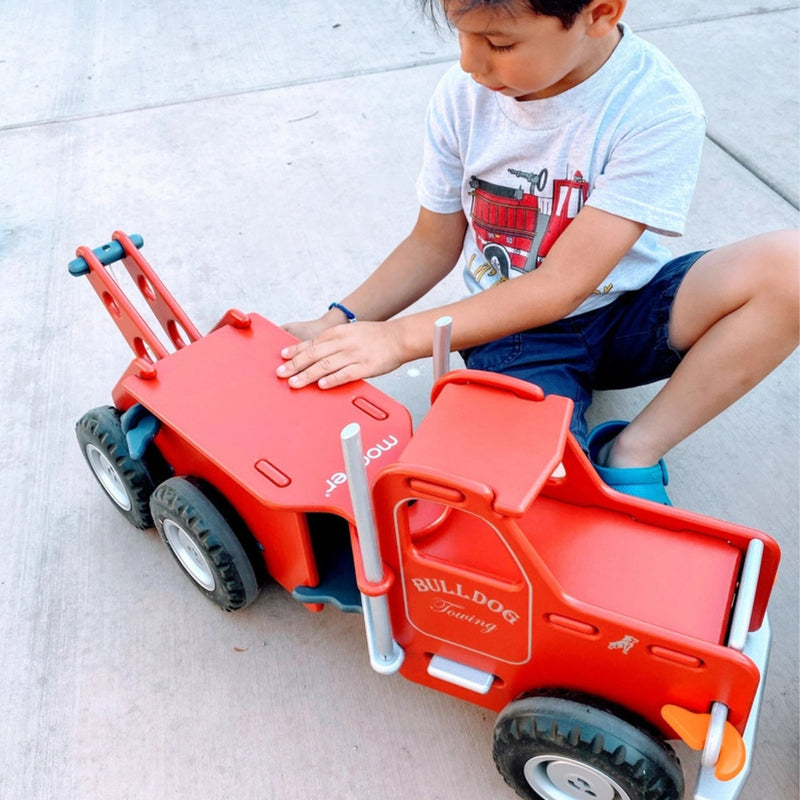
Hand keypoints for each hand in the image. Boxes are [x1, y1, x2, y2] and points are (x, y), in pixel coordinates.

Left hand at [276, 320, 406, 388]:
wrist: (399, 337)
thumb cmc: (375, 336)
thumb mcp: (350, 332)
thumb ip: (333, 342)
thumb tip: (314, 354)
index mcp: (338, 333)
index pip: (311, 343)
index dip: (295, 350)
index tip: (282, 357)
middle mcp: (343, 343)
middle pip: (314, 354)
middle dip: (295, 364)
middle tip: (281, 373)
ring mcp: (354, 355)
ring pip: (325, 365)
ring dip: (307, 374)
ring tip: (294, 383)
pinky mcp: (365, 367)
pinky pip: (345, 374)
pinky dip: (331, 379)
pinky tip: (321, 385)